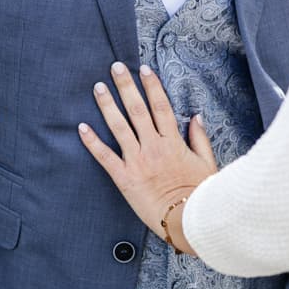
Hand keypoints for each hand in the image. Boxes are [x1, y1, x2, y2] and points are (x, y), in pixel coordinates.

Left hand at [78, 61, 217, 254]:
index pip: (161, 106)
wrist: (189, 221)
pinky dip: (92, 141)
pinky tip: (82, 127)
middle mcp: (154, 147)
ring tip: (98, 87)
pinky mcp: (125, 178)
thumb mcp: (207, 163)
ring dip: (107, 105)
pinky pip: (105, 157)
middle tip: (115, 67)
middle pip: (137, 110)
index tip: (143, 69)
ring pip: (119, 127)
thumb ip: (199, 138)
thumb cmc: (201, 194)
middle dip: (126, 86)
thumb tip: (196, 116)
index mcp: (173, 142)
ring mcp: (137, 161)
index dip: (152, 86)